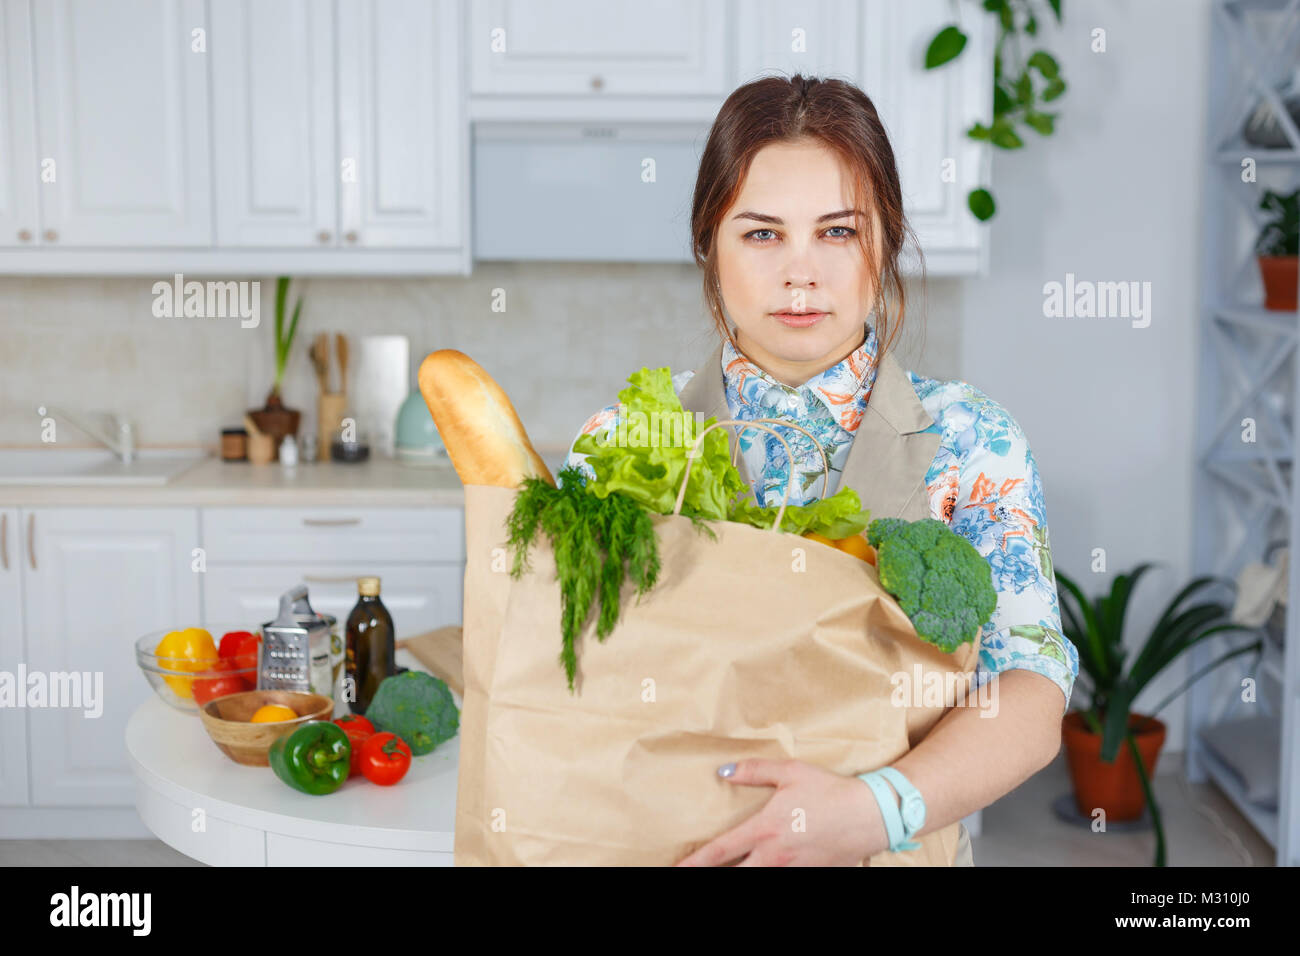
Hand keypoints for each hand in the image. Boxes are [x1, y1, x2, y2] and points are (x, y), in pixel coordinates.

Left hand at [674, 758, 887, 865]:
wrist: (870, 814)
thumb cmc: (829, 789)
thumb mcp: (790, 772)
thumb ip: (754, 770)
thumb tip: (723, 771)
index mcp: (764, 829)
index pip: (719, 852)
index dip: (693, 864)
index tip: (675, 869)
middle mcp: (774, 856)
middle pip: (734, 877)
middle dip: (712, 878)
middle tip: (691, 874)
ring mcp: (792, 870)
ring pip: (757, 881)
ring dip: (742, 876)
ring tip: (730, 870)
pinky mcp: (810, 875)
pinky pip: (785, 881)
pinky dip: (770, 875)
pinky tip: (765, 868)